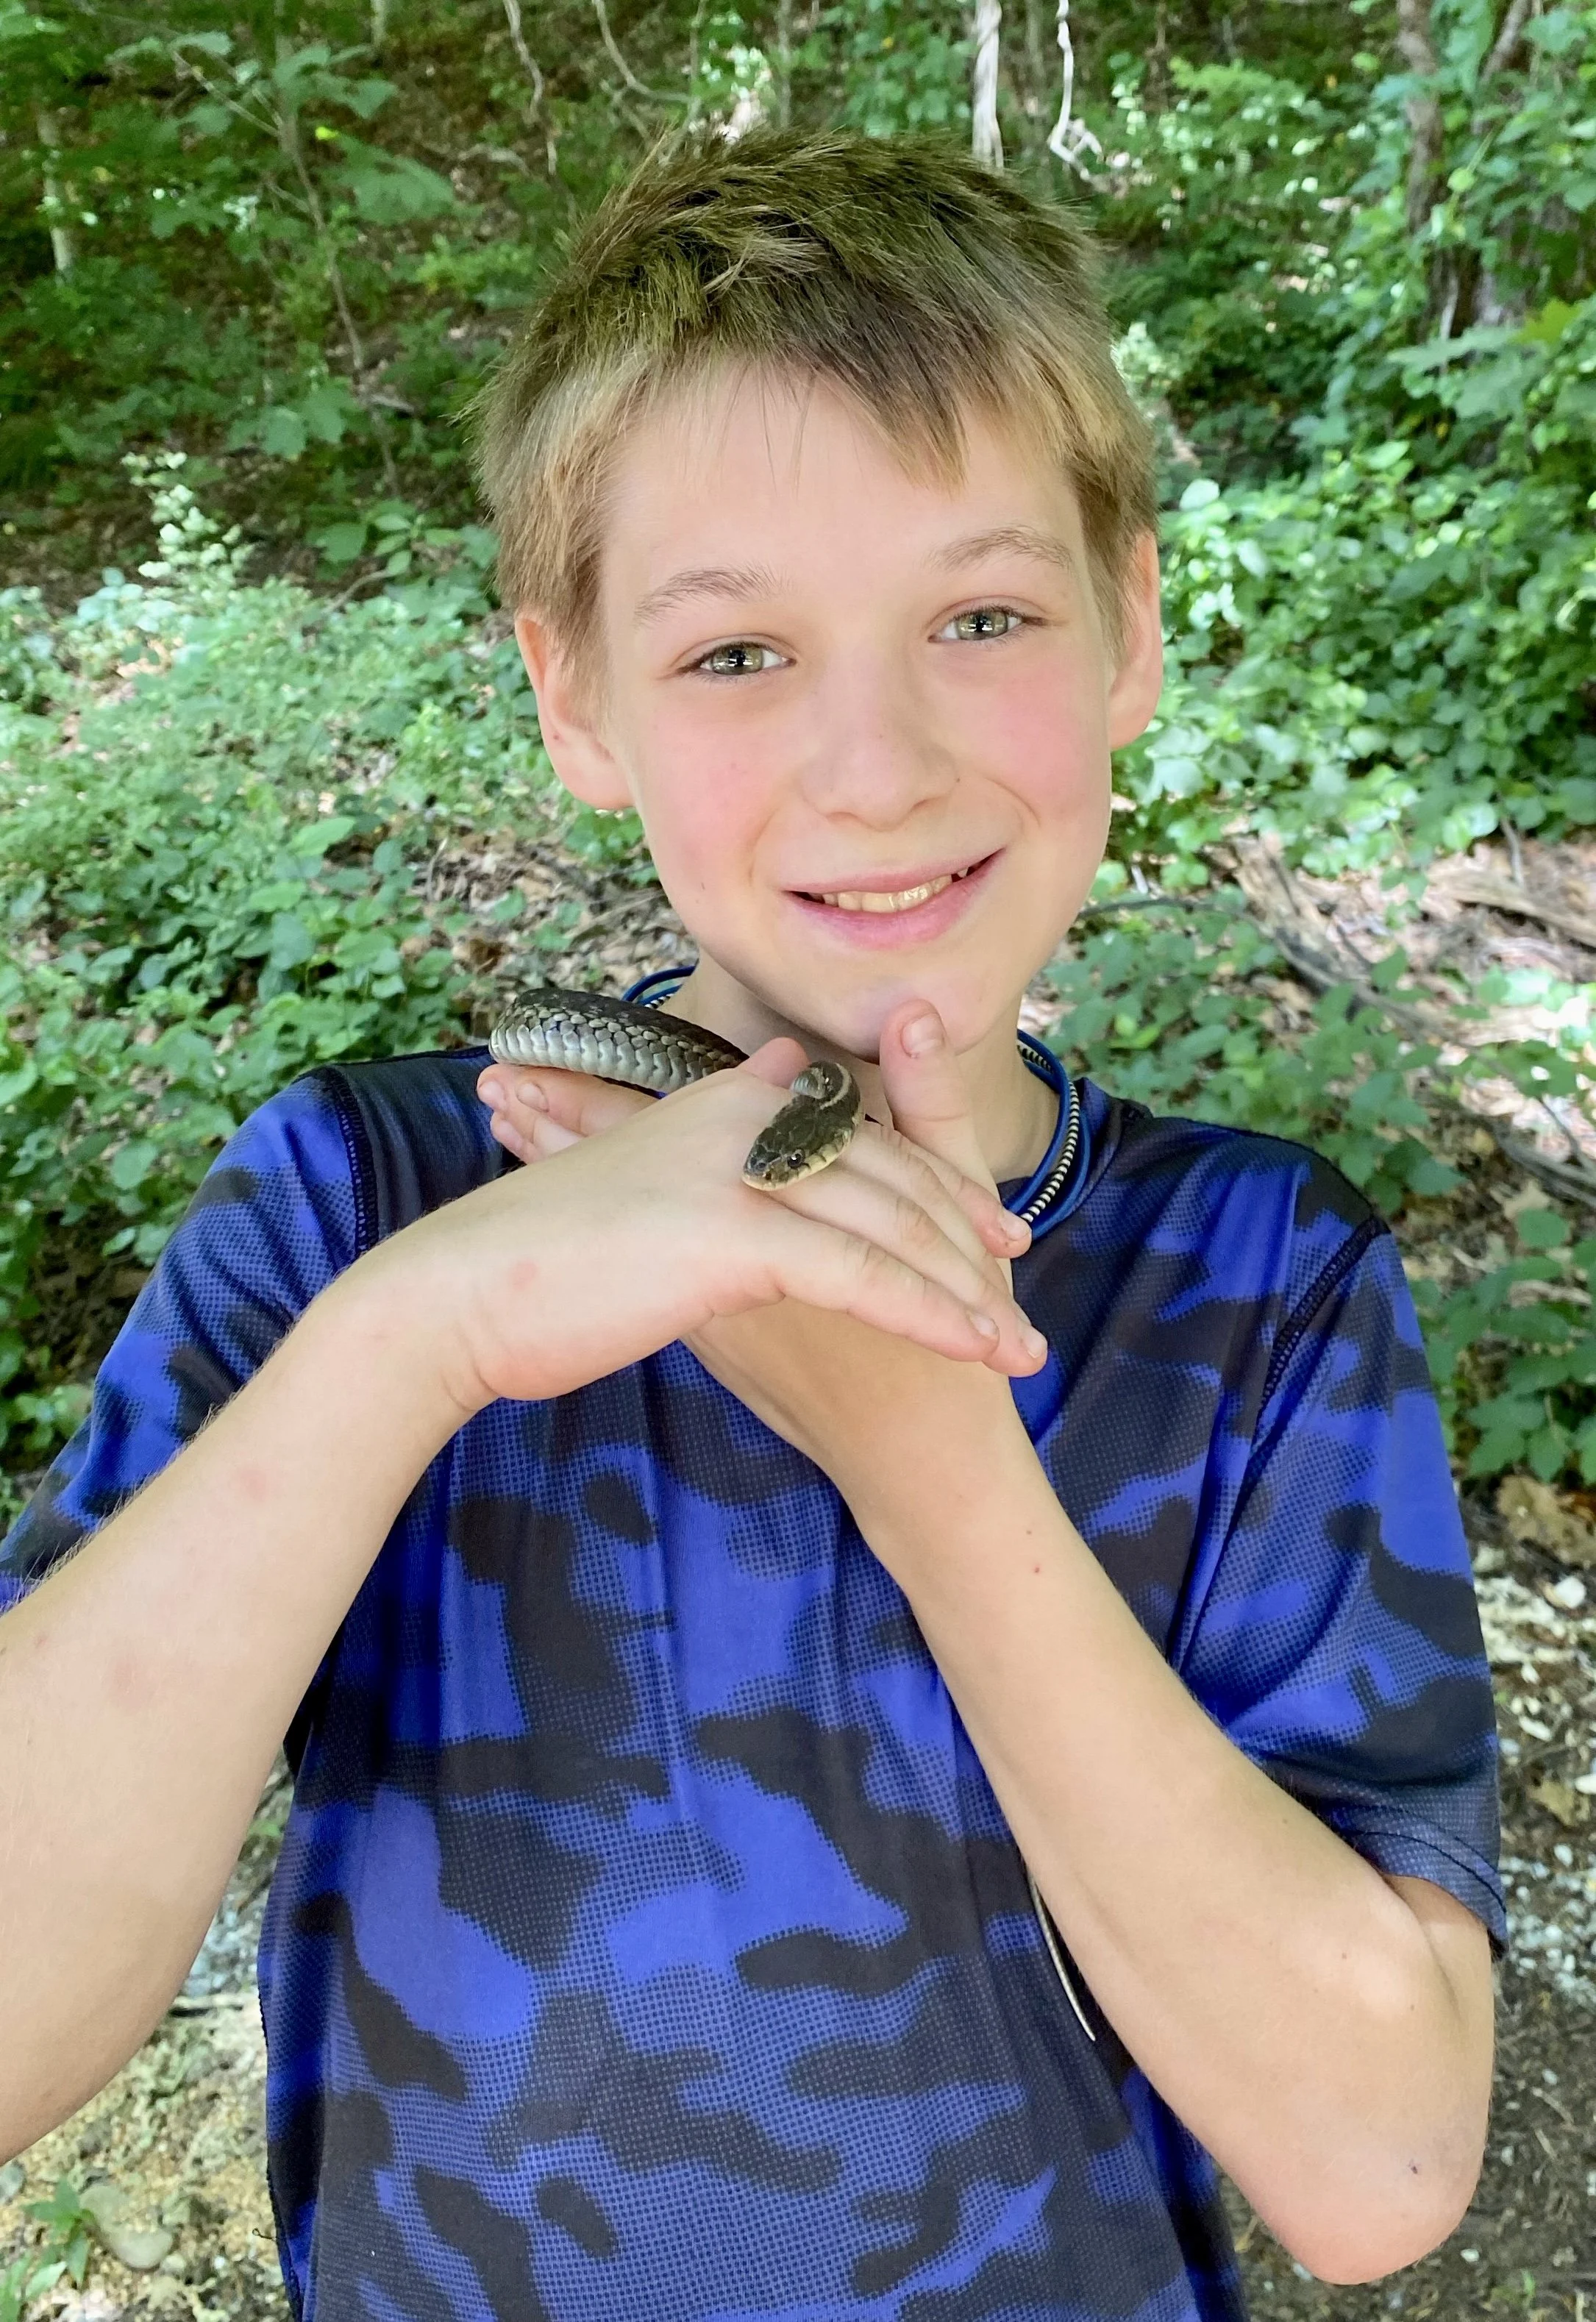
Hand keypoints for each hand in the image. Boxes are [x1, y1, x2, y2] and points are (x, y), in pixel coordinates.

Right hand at [346, 1025, 1041, 1423]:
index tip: (972, 1230)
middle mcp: (736, 1116)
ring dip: (962, 1286)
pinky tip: (977, 1351)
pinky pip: (861, 1272)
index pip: (850, 1132)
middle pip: (887, 1167)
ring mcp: (733, 1167)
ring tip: (1016, 1345)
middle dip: (959, 1226)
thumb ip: (694, 1151)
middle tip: (1012, 1278)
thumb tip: (756, 1095)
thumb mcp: (624, 1186)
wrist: (451, 1298)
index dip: (920, 1180)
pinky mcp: (730, 1231)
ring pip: (887, 1220)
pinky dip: (930, 1313)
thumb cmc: (532, 1264)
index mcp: (715, 1101)